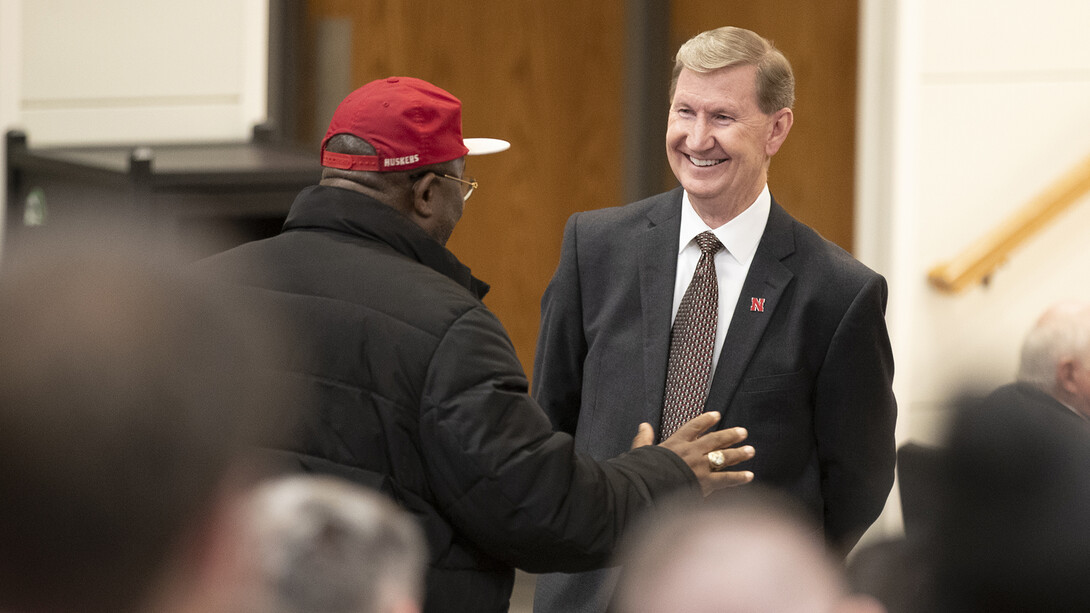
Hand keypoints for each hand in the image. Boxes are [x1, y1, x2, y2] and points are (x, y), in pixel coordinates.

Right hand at [632, 412, 753, 496]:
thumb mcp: (641, 451)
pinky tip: (749, 476)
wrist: (647, 486)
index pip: (694, 427)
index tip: (716, 415)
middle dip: (730, 435)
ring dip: (738, 453)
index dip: (706, 420)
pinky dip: (738, 477)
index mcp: (676, 443)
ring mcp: (700, 466)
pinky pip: (725, 478)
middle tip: (743, 432)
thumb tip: (643, 426)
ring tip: (750, 450)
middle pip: (715, 440)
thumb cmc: (642, 470)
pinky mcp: (705, 482)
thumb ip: (644, 438)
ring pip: (723, 457)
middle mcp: (691, 451)